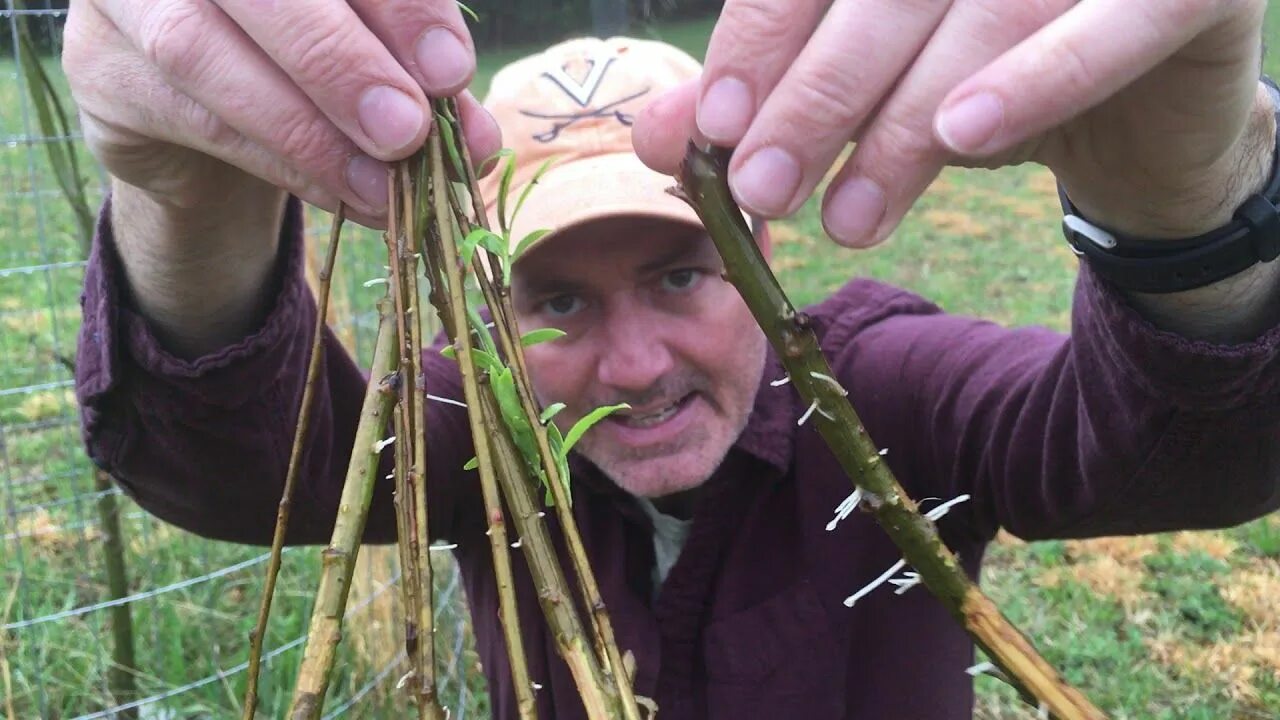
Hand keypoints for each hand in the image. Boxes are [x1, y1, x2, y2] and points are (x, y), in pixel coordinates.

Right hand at [63, 0, 501, 223]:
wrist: (208, 114)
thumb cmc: (308, 59)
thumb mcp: (375, 52)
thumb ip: (419, 74)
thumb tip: (476, 136)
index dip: (398, 2)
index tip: (450, 72)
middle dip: (342, 61)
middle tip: (410, 131)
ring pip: (204, 50)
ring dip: (310, 129)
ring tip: (386, 184)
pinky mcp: (101, 65)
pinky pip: (191, 116)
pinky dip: (281, 162)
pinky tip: (345, 194)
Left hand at [633, 0, 1270, 245]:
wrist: (1147, 116)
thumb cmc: (989, 85)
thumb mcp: (871, 94)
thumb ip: (769, 98)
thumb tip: (663, 133)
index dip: (761, 42)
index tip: (717, 132)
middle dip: (814, 95)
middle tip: (763, 188)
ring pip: (980, 13)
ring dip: (900, 122)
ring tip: (845, 217)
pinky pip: (1111, 24)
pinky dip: (1035, 77)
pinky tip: (961, 137)